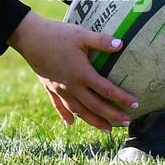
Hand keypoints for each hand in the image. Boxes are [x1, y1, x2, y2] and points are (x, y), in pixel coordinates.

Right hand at [8, 12, 138, 133]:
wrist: (29, 37)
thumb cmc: (56, 34)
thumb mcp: (80, 35)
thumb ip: (101, 41)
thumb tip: (121, 44)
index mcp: (82, 74)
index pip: (106, 90)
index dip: (122, 98)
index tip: (136, 104)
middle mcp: (72, 86)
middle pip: (95, 106)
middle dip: (112, 115)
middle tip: (127, 122)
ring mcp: (59, 89)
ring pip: (79, 111)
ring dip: (94, 121)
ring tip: (107, 129)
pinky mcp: (49, 87)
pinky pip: (58, 106)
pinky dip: (65, 116)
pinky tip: (70, 124)